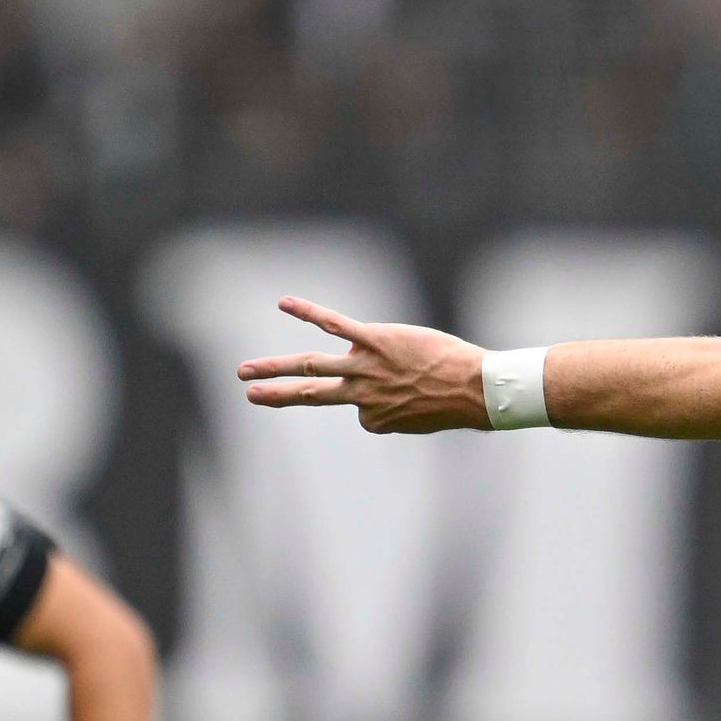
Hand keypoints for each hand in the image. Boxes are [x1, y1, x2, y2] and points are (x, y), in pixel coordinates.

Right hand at [234, 300, 489, 430]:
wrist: (475, 388)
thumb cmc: (457, 400)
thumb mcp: (424, 416)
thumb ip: (400, 408)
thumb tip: (390, 394)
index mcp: (374, 417)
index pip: (360, 410)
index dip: (384, 402)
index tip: (413, 398)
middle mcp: (363, 394)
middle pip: (311, 395)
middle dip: (277, 396)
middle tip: (249, 395)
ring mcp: (365, 367)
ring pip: (311, 367)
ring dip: (274, 369)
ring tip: (244, 372)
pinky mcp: (374, 341)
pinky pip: (335, 324)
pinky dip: (308, 312)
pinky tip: (284, 302)